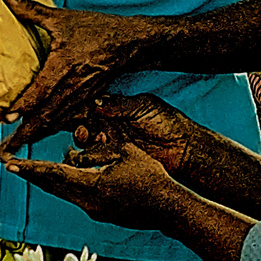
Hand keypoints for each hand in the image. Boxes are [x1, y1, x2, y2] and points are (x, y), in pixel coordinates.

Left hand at [0, 0, 144, 151]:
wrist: (132, 43)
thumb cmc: (98, 30)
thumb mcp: (63, 18)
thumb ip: (31, 10)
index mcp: (65, 65)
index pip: (42, 90)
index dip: (25, 104)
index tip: (8, 116)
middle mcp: (73, 85)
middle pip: (46, 115)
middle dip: (26, 133)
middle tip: (6, 149)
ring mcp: (81, 96)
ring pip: (55, 121)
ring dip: (36, 135)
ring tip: (17, 148)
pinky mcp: (87, 100)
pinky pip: (66, 118)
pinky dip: (51, 129)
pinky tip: (40, 135)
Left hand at [2, 141, 176, 233]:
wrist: (168, 208)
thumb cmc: (151, 177)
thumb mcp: (125, 152)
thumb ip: (99, 151)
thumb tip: (78, 152)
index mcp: (92, 186)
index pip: (54, 175)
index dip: (31, 168)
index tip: (10, 164)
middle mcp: (88, 203)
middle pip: (53, 186)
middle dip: (32, 175)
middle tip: (11, 165)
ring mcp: (94, 211)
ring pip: (64, 193)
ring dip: (49, 180)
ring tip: (32, 170)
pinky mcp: (102, 214)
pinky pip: (77, 196)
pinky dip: (67, 185)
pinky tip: (66, 176)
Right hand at [73, 93, 207, 177]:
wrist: (182, 149)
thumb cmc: (167, 124)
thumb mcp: (143, 108)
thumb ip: (119, 106)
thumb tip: (95, 103)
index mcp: (118, 107)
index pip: (93, 104)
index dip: (83, 106)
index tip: (78, 109)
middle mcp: (112, 123)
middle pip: (85, 121)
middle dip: (79, 124)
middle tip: (83, 129)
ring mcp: (112, 140)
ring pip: (88, 138)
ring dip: (84, 138)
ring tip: (94, 138)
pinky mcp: (115, 157)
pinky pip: (96, 154)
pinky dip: (91, 152)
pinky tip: (98, 148)